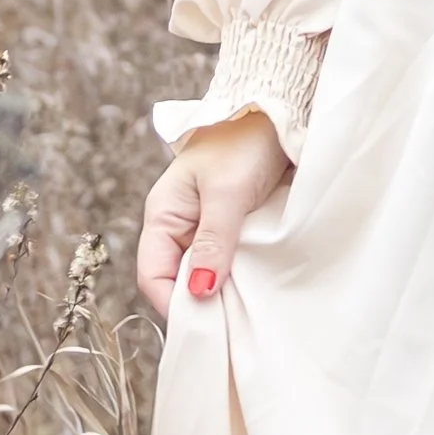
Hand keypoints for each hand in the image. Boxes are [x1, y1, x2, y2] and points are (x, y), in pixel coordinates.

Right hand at [137, 114, 290, 319]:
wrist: (279, 109)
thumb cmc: (244, 141)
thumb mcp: (226, 193)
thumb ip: (212, 241)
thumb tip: (197, 292)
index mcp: (163, 214)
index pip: (153, 275)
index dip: (174, 303)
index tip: (206, 325)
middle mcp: (181, 225)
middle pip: (180, 279)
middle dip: (202, 302)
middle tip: (232, 324)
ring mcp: (208, 226)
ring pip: (207, 273)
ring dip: (225, 290)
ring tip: (248, 309)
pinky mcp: (236, 226)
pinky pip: (232, 261)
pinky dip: (244, 275)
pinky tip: (260, 287)